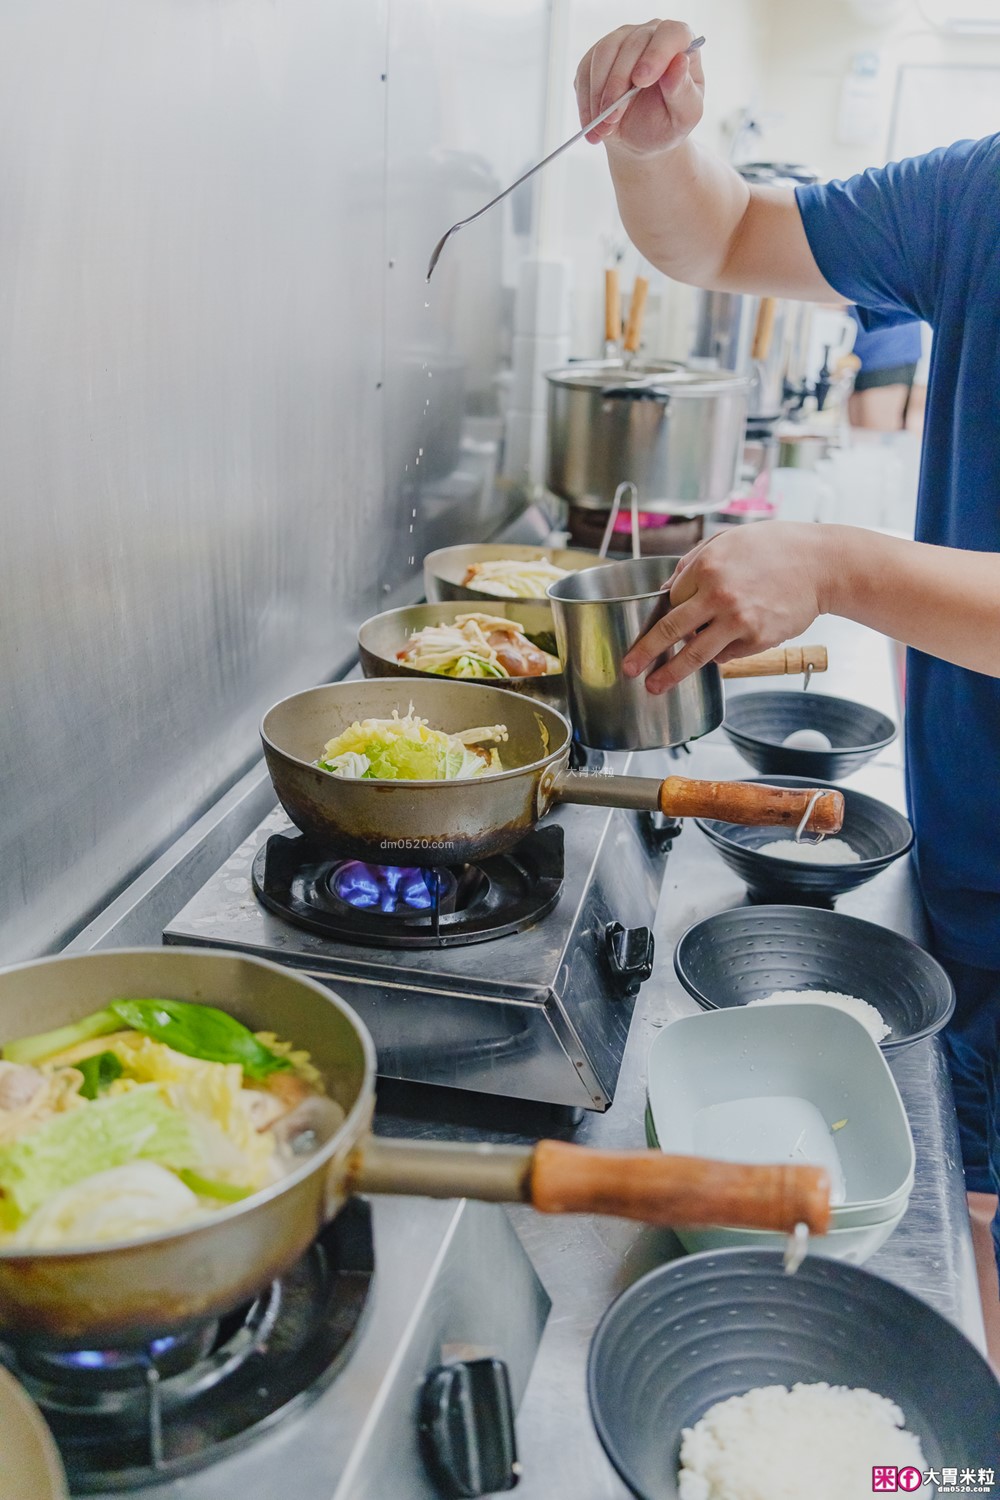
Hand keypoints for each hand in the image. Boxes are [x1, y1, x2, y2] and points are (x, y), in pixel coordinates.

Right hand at [574, 20, 704, 156]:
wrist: (640, 140)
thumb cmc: (667, 124)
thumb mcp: (684, 116)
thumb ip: (684, 91)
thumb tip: (679, 62)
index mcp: (678, 45)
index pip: (671, 34)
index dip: (656, 53)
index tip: (642, 81)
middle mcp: (649, 36)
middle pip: (631, 45)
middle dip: (618, 86)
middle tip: (613, 120)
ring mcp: (621, 42)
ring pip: (604, 54)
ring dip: (598, 95)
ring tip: (604, 128)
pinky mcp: (596, 57)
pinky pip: (585, 71)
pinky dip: (586, 102)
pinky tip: (593, 125)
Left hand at [623, 524, 834, 692]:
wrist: (822, 564)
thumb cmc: (776, 548)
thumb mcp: (729, 540)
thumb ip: (694, 563)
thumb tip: (668, 589)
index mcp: (706, 566)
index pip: (670, 599)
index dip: (662, 612)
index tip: (650, 629)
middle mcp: (718, 595)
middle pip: (670, 630)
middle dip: (645, 652)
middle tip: (628, 667)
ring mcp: (737, 621)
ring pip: (694, 654)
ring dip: (671, 673)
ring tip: (654, 686)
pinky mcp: (757, 639)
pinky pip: (727, 654)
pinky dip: (721, 653)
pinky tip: (731, 640)